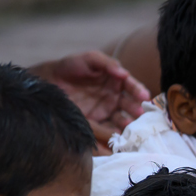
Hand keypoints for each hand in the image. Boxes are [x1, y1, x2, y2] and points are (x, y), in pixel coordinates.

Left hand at [29, 51, 149, 144]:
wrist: (50, 81)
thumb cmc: (71, 66)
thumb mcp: (89, 59)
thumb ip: (107, 63)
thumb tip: (124, 73)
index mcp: (117, 81)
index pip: (131, 86)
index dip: (139, 91)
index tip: (145, 96)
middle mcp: (115, 97)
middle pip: (130, 105)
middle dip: (136, 109)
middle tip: (139, 113)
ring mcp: (107, 111)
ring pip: (122, 119)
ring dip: (128, 123)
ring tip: (128, 126)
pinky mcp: (97, 122)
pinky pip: (107, 129)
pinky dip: (113, 133)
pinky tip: (116, 135)